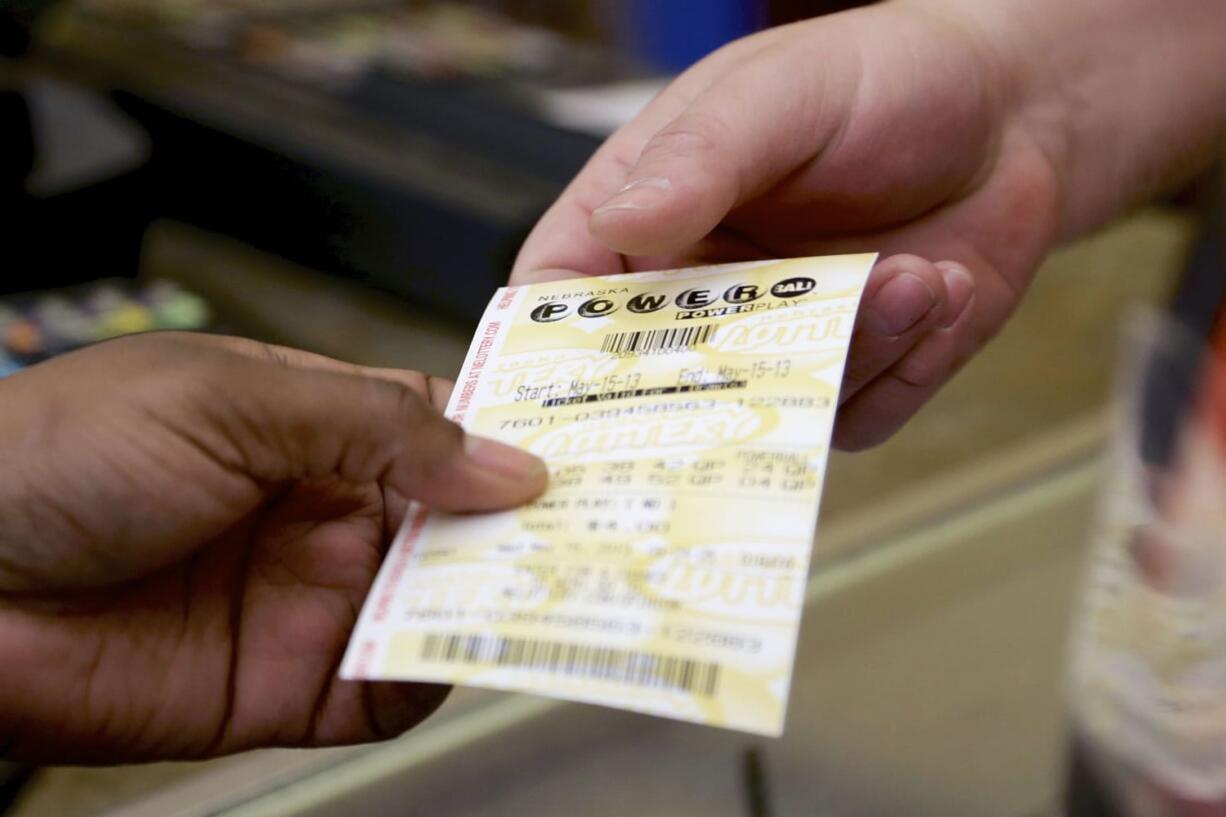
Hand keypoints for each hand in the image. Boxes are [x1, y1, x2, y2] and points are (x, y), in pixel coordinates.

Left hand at [0, 333, 546, 762]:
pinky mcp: (292, 684)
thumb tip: (508, 463)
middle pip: (461, 521)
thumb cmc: (61, 455)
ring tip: (557, 592)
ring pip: (442, 603)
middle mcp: (327, 511)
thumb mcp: (233, 401)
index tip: (592, 446)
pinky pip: (391, 686)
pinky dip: (432, 674)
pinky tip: (451, 650)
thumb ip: (379, 427)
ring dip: (497, 601)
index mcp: (314, 423)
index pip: (442, 427)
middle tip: (606, 529)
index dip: (512, 436)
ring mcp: (314, 599)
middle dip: (526, 527)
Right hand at [514, 2, 1064, 448]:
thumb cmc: (883, 79)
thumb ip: (702, 158)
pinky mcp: (855, 380)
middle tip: (787, 358)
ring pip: (771, 410)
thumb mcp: (781, 95)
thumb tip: (621, 222)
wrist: (1019, 114)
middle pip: (659, 385)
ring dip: (854, 351)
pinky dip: (906, 361)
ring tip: (916, 277)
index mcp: (649, 217)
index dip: (554, 353)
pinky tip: (942, 289)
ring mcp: (778, 346)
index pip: (563, 296)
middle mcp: (702, 294)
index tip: (574, 398)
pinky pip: (857, 417)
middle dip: (721, 386)